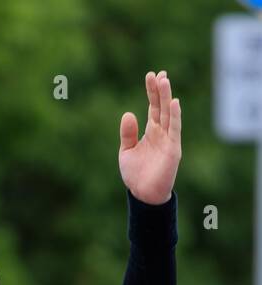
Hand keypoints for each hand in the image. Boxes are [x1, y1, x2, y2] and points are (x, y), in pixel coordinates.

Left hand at [118, 71, 180, 205]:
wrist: (143, 194)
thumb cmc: (136, 174)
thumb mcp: (127, 151)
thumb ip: (127, 134)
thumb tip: (128, 114)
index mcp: (151, 131)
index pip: (153, 107)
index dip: (152, 92)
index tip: (151, 76)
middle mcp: (161, 132)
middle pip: (161, 106)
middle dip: (160, 90)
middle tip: (158, 73)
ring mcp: (169, 139)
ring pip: (169, 114)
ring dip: (167, 97)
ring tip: (164, 80)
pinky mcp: (173, 149)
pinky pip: (174, 129)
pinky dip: (175, 116)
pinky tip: (173, 102)